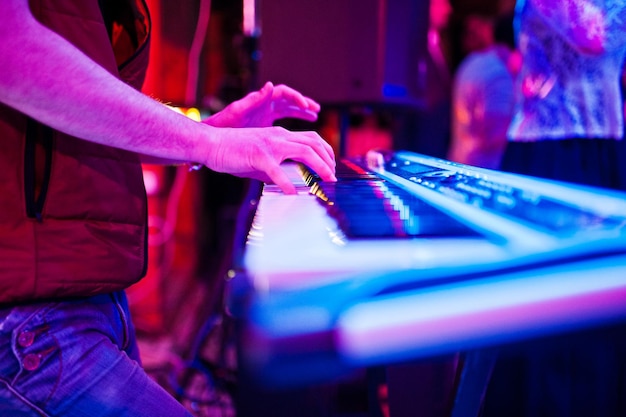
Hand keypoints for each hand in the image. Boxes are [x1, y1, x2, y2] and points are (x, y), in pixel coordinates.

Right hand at [202, 124, 335, 193]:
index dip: (325, 151)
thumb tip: (288, 185)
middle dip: (328, 159)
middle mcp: (279, 136)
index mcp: (280, 135)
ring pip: (304, 151)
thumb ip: (275, 169)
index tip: (331, 166)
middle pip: (313, 143)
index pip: (311, 138)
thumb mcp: (260, 160)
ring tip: (326, 180)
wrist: (212, 144)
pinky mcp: (258, 156)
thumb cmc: (234, 152)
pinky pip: (277, 170)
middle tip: (333, 176)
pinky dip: (288, 183)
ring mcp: (270, 144)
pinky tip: (293, 194)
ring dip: (319, 166)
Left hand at [204, 81, 320, 127]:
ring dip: (301, 112)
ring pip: (288, 109)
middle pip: (288, 100)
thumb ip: (254, 99)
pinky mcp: (264, 125)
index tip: (305, 105)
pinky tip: (300, 131)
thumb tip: (269, 85)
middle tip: (316, 110)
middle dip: (303, 103)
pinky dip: (292, 124)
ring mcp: (265, 114)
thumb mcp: (238, 111)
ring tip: (315, 116)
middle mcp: (264, 105)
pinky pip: (283, 121)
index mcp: (260, 100)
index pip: (283, 93)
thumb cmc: (223, 124)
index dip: (296, 98)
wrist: (213, 139)